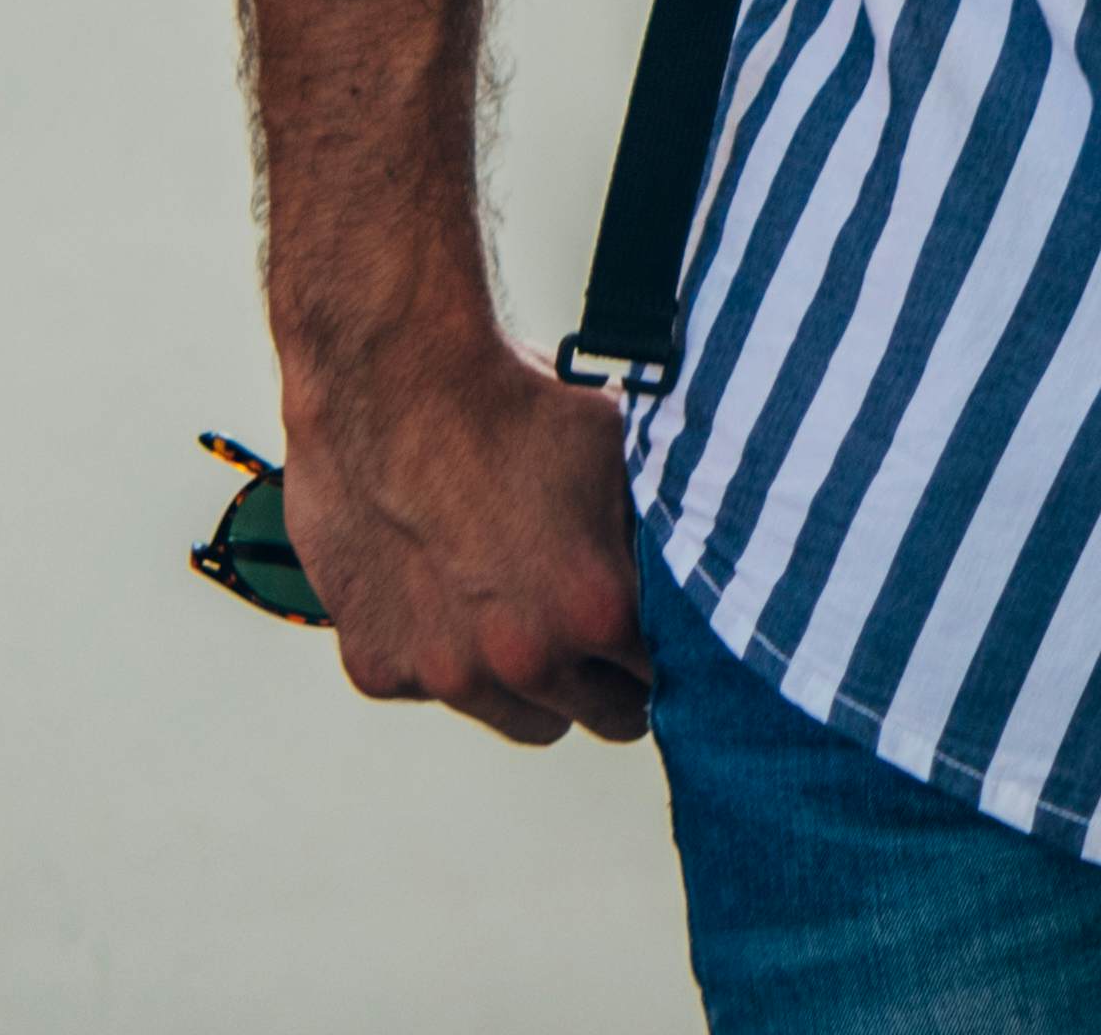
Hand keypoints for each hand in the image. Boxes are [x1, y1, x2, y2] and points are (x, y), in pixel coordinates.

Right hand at [277, 323, 652, 746]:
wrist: (396, 382)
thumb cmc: (522, 408)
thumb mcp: (628, 461)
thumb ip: (662, 536)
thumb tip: (721, 558)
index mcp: (598, 613)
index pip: (667, 684)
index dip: (671, 658)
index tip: (664, 640)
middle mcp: (523, 660)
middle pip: (600, 717)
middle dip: (610, 680)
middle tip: (603, 631)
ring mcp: (445, 674)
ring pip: (521, 717)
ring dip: (531, 681)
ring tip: (528, 609)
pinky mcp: (379, 669)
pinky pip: (435, 689)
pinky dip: (445, 655)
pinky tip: (449, 591)